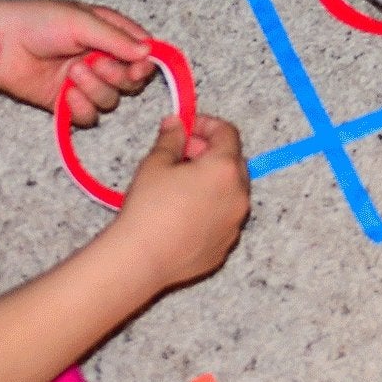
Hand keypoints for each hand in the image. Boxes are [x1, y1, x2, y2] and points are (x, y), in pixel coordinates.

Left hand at [0, 0, 161, 126]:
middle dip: (119, 76)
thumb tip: (149, 53)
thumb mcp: (82, 21)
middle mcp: (101, 58)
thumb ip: (117, 39)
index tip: (139, 66)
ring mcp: (85, 83)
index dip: (145, 63)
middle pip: (132, 81)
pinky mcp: (68, 103)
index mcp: (109, 33)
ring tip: (72, 72)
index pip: (142, 52)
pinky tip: (67, 93)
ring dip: (96, 89)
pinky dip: (81, 108)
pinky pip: (89, 116)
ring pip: (112, 100)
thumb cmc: (37, 22)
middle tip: (99, 65)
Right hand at [110, 115, 249, 291]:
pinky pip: (225, 218)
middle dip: (210, 152)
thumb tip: (176, 123)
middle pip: (233, 162)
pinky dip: (212, 208)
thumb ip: (171, 138)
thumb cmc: (148, 207)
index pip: (228, 133)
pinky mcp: (226, 245)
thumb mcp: (156, 164)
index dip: (207, 125)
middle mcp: (239, 195)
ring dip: (213, 181)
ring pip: (231, 191)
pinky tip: (185, 213)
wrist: (142, 258)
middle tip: (182, 155)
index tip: (188, 127)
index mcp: (225, 168)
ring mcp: (235, 223)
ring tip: (182, 185)